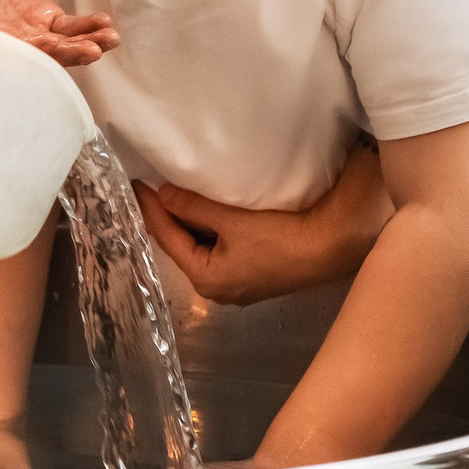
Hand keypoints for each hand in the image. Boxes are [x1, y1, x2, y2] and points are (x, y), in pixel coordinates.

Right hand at [0, 0, 116, 66]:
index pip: (12, 58)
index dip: (34, 59)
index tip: (56, 53)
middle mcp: (11, 46)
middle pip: (44, 57)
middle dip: (70, 54)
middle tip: (93, 50)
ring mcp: (29, 34)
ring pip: (62, 46)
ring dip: (87, 43)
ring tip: (110, 38)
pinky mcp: (42, 18)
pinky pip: (68, 28)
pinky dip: (86, 27)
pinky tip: (104, 23)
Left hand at [135, 143, 392, 306]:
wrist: (332, 247)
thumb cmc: (281, 238)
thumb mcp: (231, 221)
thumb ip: (193, 206)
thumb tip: (162, 193)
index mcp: (206, 278)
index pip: (167, 237)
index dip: (150, 208)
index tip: (137, 181)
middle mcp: (216, 288)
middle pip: (180, 244)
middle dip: (166, 215)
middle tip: (150, 182)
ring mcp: (235, 282)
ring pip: (199, 245)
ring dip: (187, 219)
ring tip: (172, 189)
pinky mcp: (252, 272)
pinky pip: (217, 246)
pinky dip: (207, 226)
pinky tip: (204, 206)